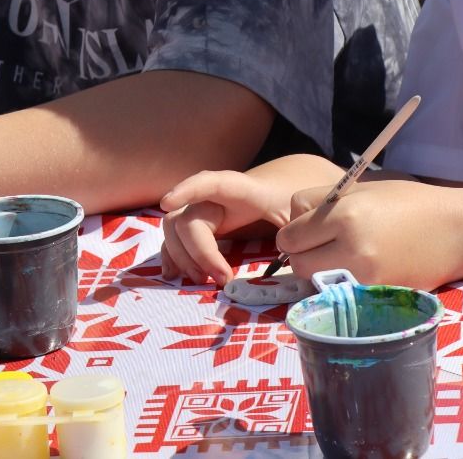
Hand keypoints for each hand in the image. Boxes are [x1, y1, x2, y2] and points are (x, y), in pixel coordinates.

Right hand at [159, 170, 296, 284]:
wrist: (278, 186)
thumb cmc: (286, 198)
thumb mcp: (295, 211)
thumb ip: (294, 228)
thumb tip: (288, 250)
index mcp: (239, 189)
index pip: (209, 183)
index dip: (187, 189)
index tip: (166, 203)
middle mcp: (213, 198)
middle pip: (187, 218)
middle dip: (198, 252)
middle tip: (224, 279)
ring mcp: (201, 210)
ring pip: (174, 228)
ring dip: (182, 257)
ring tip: (203, 280)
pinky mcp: (196, 226)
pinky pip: (173, 239)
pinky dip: (172, 256)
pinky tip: (175, 274)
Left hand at [276, 179, 462, 290]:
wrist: (456, 231)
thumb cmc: (410, 203)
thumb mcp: (363, 189)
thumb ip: (323, 203)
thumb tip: (293, 223)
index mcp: (345, 214)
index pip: (290, 233)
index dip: (294, 230)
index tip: (308, 228)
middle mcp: (350, 247)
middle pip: (297, 262)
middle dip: (302, 253)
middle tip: (321, 244)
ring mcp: (364, 277)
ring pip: (314, 283)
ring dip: (318, 272)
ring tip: (339, 256)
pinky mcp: (376, 295)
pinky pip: (339, 293)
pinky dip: (339, 285)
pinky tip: (357, 269)